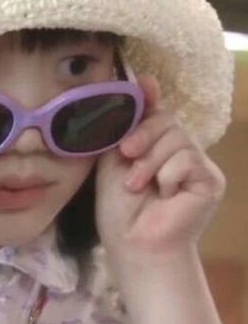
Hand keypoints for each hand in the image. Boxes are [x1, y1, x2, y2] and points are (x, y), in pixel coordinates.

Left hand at [95, 74, 226, 265]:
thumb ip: (125, 125)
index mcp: (153, 143)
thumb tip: (143, 80)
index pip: (156, 110)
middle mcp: (177, 148)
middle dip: (143, 135)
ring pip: (177, 137)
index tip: (142, 84)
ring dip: (150, 162)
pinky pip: (188, 159)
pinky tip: (164, 195)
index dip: (148, 97)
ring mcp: (196, 163)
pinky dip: (167, 175)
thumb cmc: (118, 206)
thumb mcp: (113, 158)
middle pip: (167, 118)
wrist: (133, 243)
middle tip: (126, 154)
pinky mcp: (210, 179)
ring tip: (138, 185)